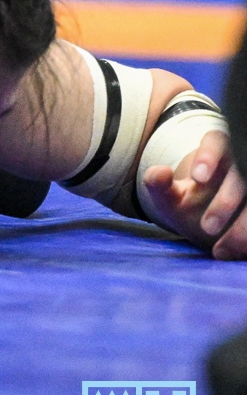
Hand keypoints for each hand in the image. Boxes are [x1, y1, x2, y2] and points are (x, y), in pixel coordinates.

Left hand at [143, 129, 246, 257]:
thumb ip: (157, 184)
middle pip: (241, 175)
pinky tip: (234, 254)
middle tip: (206, 228)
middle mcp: (242, 163)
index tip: (198, 178)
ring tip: (220, 250)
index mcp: (218, 150)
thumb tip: (158, 172)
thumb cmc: (188, 205)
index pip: (218, 141)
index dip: (209, 156)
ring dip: (242, 227)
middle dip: (225, 202)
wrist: (210, 226)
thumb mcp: (169, 197)